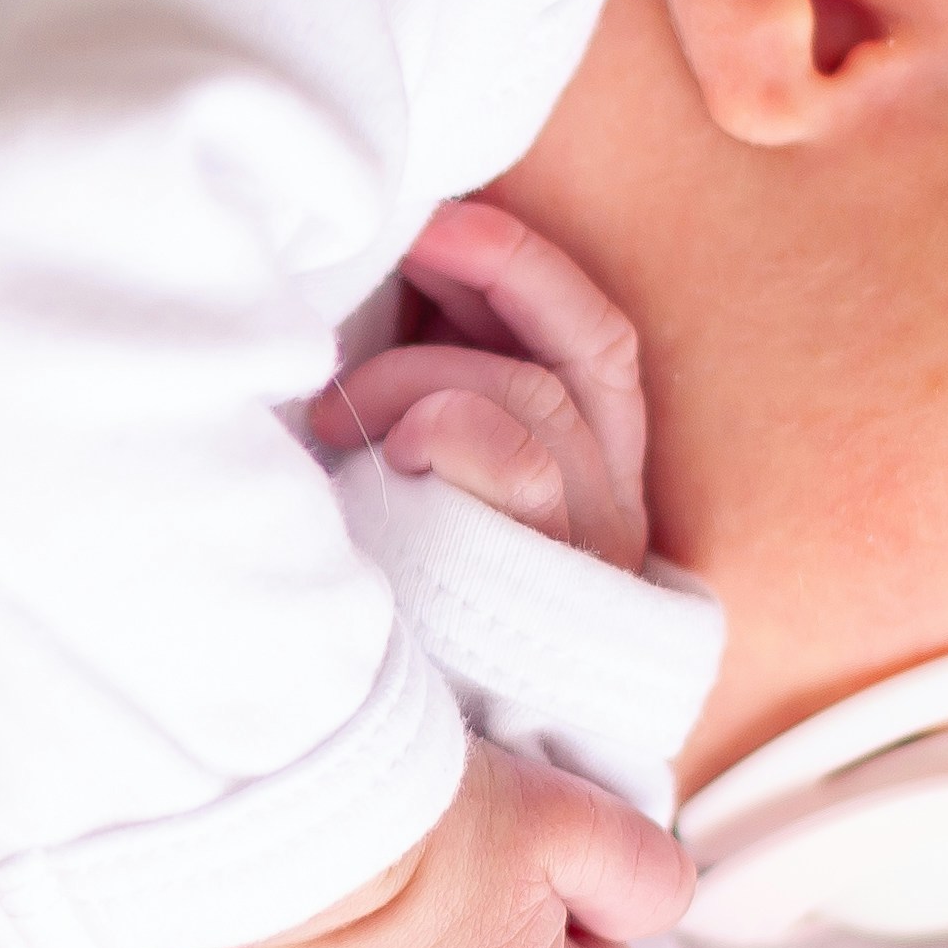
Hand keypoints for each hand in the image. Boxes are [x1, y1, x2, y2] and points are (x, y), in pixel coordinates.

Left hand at [301, 196, 651, 570]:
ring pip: (539, 396)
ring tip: (335, 412)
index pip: (593, 329)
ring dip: (420, 378)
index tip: (432, 216)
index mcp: (590, 451)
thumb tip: (404, 249)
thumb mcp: (412, 438)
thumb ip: (438, 358)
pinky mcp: (551, 584)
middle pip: (598, 343)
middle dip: (497, 270)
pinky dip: (443, 435)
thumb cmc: (379, 558)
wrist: (372, 731)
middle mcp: (612, 496)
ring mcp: (590, 543)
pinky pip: (520, 466)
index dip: (519, 259)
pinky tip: (382, 460)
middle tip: (406, 240)